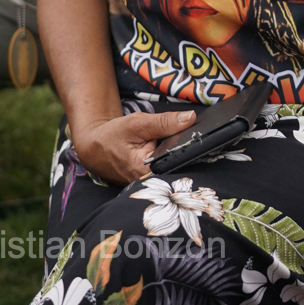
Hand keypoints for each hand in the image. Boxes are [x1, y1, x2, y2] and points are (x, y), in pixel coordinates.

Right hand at [73, 109, 196, 185]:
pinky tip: (182, 151)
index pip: (177, 164)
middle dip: (191, 156)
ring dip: (183, 158)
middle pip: (178, 169)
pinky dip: (174, 161)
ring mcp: (150, 186)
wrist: (95, 146)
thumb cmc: (114, 135)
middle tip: (207, 141)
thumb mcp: (138, 123)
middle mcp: (149, 185)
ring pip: (174, 170)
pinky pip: (168, 171)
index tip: (208, 140)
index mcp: (145, 174)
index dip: (193, 151)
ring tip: (199, 145)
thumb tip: (191, 118)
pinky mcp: (151, 182)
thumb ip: (164, 122)